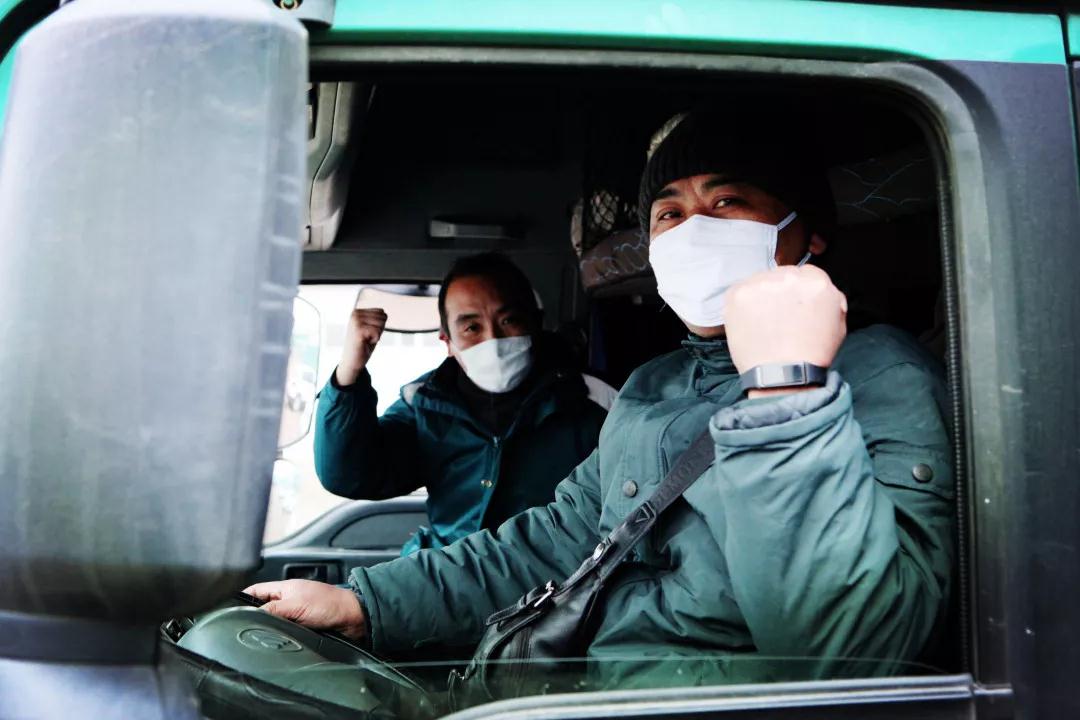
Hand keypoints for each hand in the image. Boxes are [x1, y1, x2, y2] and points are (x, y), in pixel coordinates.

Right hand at [243, 579, 367, 641]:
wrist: (354, 619)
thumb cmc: (330, 604)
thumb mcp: (295, 605)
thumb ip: (272, 609)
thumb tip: (250, 615)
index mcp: (283, 589)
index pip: (255, 591)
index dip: (240, 598)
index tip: (226, 608)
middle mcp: (287, 601)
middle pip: (261, 608)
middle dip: (252, 617)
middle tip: (239, 627)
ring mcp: (294, 614)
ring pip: (272, 622)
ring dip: (267, 629)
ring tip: (257, 636)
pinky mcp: (302, 628)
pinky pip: (284, 632)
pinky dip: (280, 636)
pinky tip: (275, 642)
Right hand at [335, 308, 387, 385]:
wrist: (352, 362)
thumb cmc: (363, 346)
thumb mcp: (371, 328)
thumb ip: (377, 319)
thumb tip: (385, 313)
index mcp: (357, 311)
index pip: (382, 312)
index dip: (380, 326)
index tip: (369, 333)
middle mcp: (355, 314)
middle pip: (383, 317)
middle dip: (379, 330)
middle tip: (367, 338)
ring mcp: (356, 321)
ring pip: (381, 324)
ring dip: (376, 335)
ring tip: (365, 340)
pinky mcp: (358, 330)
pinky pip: (378, 332)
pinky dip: (375, 340)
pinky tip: (364, 343)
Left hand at [724, 265, 846, 389]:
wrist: (783, 375)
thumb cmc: (811, 355)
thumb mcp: (837, 323)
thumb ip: (830, 298)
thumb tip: (818, 290)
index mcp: (816, 282)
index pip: (807, 273)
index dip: (800, 291)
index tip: (795, 305)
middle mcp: (788, 277)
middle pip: (782, 274)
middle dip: (781, 292)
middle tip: (779, 316)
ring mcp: (760, 284)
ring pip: (760, 281)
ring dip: (762, 296)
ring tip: (764, 323)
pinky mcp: (738, 294)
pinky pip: (740, 291)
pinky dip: (743, 304)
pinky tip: (751, 322)